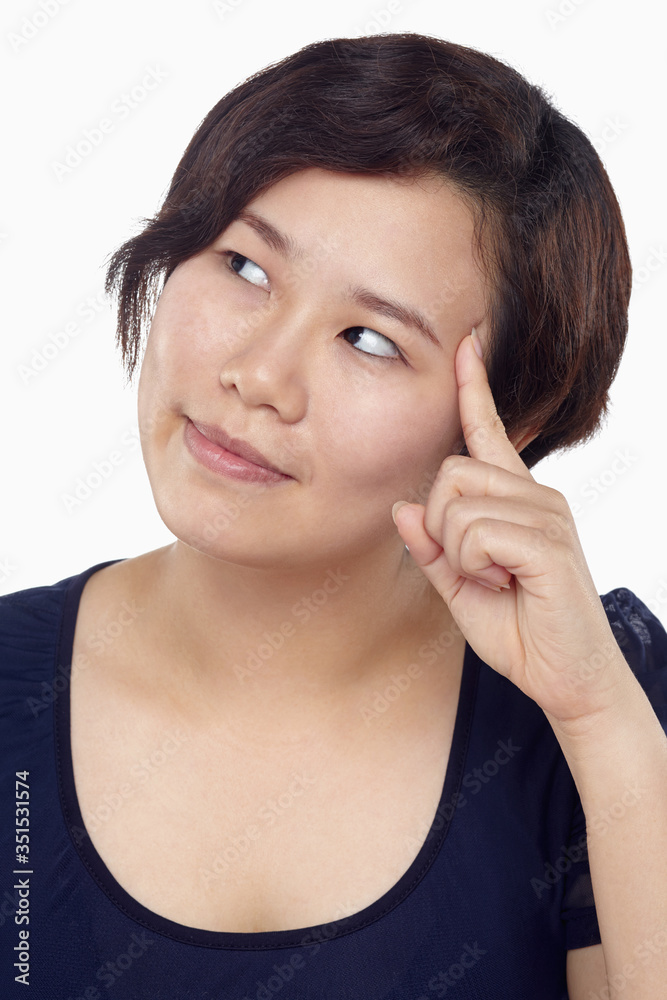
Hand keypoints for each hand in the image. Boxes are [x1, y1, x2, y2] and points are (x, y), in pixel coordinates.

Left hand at [391, 329, 627, 725]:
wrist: (566, 678)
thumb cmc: (519, 630)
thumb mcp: (460, 587)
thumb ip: (432, 548)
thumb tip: (402, 508)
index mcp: (516, 500)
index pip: (489, 432)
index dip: (473, 388)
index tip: (467, 343)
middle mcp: (535, 495)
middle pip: (451, 471)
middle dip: (441, 526)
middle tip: (474, 570)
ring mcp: (547, 514)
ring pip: (457, 504)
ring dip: (458, 554)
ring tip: (495, 581)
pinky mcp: (549, 541)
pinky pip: (476, 533)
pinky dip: (474, 566)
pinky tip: (504, 585)